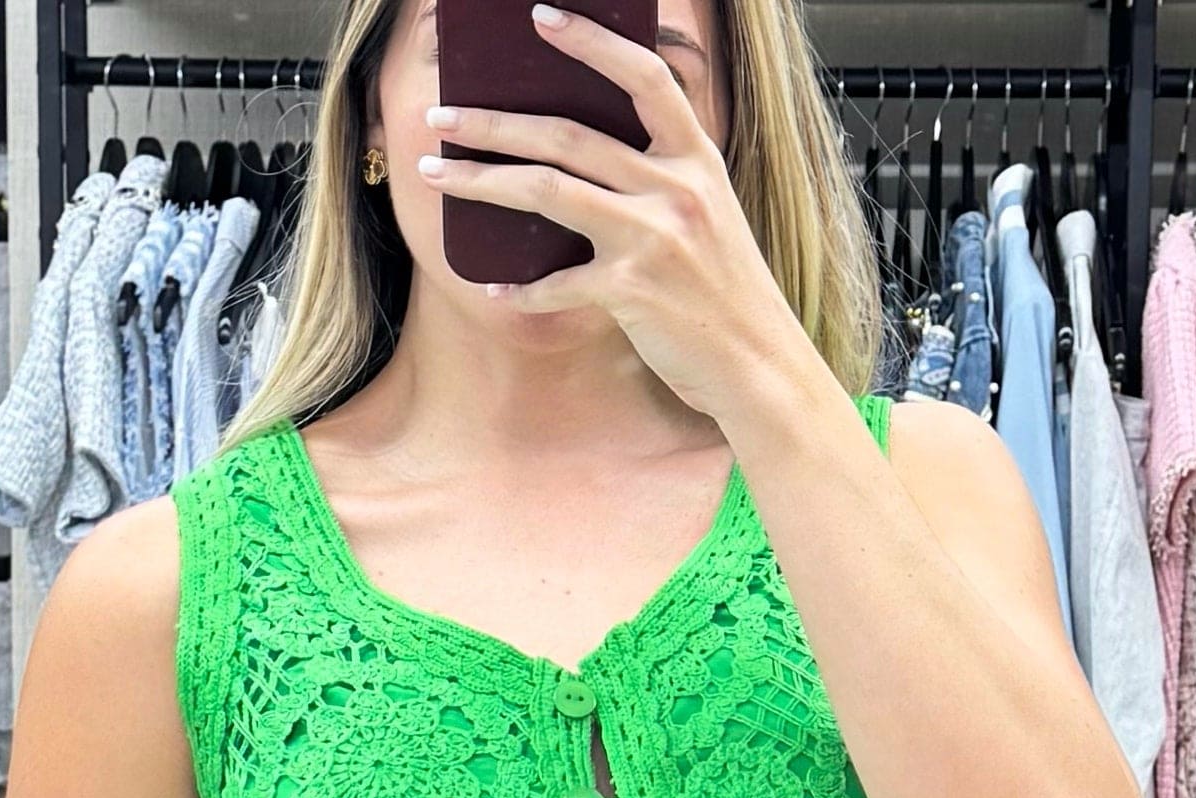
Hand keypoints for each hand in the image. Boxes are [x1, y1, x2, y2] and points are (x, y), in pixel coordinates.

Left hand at [415, 2, 812, 418]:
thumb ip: (660, 177)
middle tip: (442, 115)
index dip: (591, 42)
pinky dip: (520, 289)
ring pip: (547, 189)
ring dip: (481, 180)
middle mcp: (674, 188)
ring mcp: (652, 237)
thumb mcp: (708, 213)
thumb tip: (583, 154)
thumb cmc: (726, 292)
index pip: (643, 77)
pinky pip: (557, 283)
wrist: (759, 364)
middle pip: (567, 133)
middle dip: (494, 122)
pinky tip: (491, 286)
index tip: (540, 18)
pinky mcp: (631, 291)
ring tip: (436, 173)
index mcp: (695, 158)